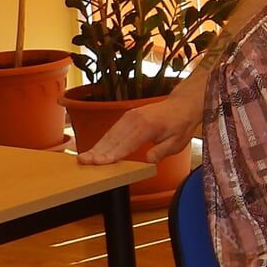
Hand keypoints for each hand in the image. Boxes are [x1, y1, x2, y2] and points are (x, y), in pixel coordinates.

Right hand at [77, 85, 202, 164]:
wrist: (182, 105)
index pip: (126, 144)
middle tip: (83, 161)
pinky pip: (113, 130)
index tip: (98, 162)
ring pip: (110, 134)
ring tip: (84, 158)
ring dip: (97, 146)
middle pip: (113, 139)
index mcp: (147, 126)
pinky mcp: (128, 116)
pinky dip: (103, 140)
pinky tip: (96, 150)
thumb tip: (148, 161)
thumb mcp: (177, 142)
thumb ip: (162, 151)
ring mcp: (130, 116)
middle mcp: (135, 119)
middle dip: (97, 151)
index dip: (112, 155)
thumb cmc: (180, 125)